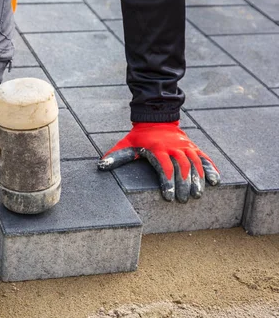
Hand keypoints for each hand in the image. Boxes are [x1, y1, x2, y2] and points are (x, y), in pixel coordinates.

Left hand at [97, 121, 220, 201]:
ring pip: (195, 164)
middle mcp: (174, 147)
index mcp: (158, 148)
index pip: (165, 167)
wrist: (156, 117)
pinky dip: (211, 169)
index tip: (168, 196)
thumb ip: (116, 156)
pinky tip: (216, 182)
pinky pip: (204, 158)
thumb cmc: (139, 136)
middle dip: (183, 185)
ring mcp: (185, 146)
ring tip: (198, 195)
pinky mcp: (193, 147)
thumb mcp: (126, 144)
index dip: (167, 182)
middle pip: (182, 168)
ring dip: (198, 180)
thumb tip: (101, 166)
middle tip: (184, 200)